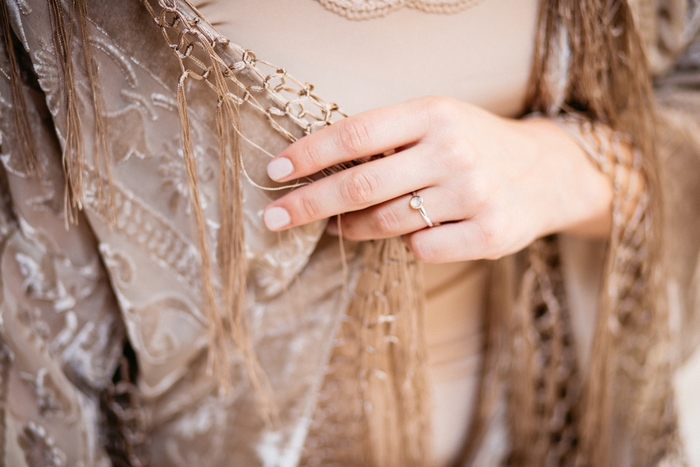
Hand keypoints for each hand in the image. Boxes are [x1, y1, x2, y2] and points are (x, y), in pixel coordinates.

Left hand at [262, 96, 612, 262]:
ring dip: (354, 228)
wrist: (549, 172)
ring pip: (386, 223)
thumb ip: (388, 140)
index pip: (356, 133)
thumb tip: (318, 173)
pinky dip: (405, 245)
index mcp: (434, 113)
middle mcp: (454, 150)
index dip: (310, 154)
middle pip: (361, 184)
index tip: (275, 172)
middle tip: (275, 217)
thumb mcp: (437, 123)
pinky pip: (420, 249)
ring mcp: (473, 194)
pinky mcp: (490, 235)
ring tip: (344, 225)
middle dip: (309, 204)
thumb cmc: (475, 145)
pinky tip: (415, 232)